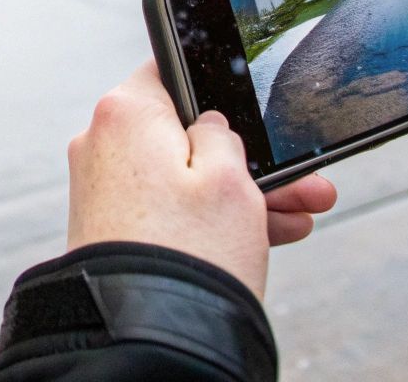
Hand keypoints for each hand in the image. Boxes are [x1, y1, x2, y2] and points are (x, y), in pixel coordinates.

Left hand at [66, 61, 337, 300]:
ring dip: (243, 192)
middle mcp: (103, 145)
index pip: (173, 70)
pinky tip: (269, 232)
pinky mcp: (111, 229)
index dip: (221, 86)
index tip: (257, 107)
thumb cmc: (187, 252)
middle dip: (250, 157)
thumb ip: (224, 134)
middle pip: (188, 133)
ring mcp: (104, 191)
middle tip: (304, 177)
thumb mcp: (230, 177)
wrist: (145, 336)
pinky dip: (212, 217)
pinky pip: (170, 209)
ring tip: (302, 212)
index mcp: (126, 112)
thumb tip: (209, 126)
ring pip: (185, 176)